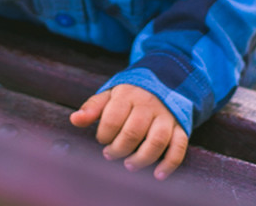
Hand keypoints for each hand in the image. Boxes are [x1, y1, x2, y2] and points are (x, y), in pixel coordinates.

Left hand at [69, 84, 187, 179]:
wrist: (162, 81)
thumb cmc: (129, 95)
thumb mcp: (109, 95)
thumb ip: (92, 107)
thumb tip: (75, 119)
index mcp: (127, 95)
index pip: (113, 118)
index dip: (104, 134)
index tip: (101, 139)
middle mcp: (148, 104)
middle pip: (134, 132)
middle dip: (119, 149)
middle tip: (110, 155)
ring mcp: (166, 115)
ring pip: (157, 140)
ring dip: (142, 158)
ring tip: (129, 165)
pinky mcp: (180, 126)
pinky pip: (179, 145)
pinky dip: (170, 163)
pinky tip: (158, 174)